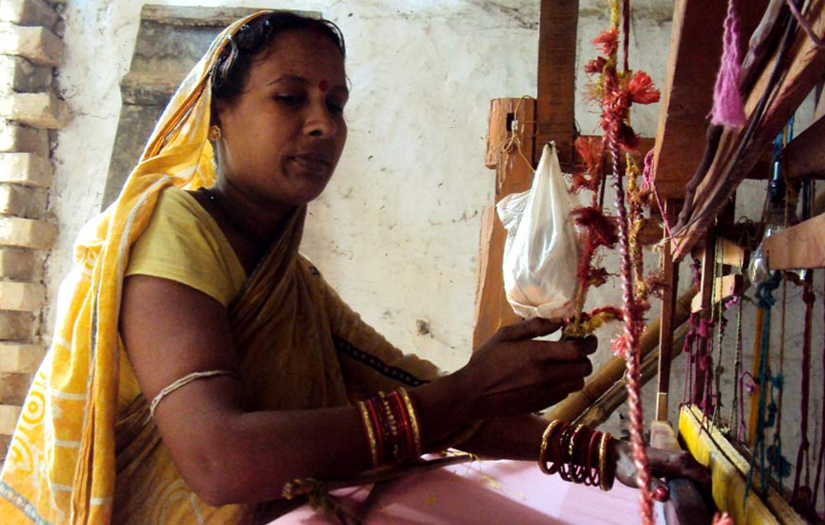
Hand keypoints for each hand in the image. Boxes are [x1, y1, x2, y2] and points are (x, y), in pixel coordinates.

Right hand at [453, 317, 596, 419]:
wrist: (473, 393)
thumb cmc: (487, 360)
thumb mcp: (505, 335)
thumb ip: (534, 326)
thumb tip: (559, 321)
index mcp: (537, 354)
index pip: (578, 350)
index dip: (589, 343)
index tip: (587, 338)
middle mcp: (546, 375)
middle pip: (584, 368)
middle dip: (584, 357)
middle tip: (575, 350)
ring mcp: (546, 392)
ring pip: (578, 383)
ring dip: (576, 372)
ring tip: (564, 364)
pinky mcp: (543, 404)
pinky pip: (565, 393)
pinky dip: (564, 384)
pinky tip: (551, 377)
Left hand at [613, 440, 710, 499]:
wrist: (617, 453)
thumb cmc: (627, 465)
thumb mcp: (638, 478)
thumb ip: (653, 486)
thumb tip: (664, 495)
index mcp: (676, 461)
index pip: (703, 477)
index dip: (707, 492)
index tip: (703, 505)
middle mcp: (681, 457)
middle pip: (703, 475)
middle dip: (705, 490)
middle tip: (699, 505)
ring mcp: (678, 457)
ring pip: (698, 473)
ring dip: (699, 486)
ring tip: (693, 501)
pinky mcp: (674, 461)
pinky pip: (691, 472)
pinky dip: (693, 482)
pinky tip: (685, 493)